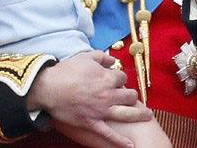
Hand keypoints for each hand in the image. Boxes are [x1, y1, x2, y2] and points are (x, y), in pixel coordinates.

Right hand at [27, 51, 151, 147]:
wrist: (49, 88)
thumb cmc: (67, 71)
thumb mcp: (86, 57)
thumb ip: (102, 57)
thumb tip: (112, 59)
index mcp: (107, 78)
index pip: (123, 77)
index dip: (121, 77)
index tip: (117, 78)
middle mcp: (108, 95)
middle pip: (130, 96)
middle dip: (133, 95)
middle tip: (132, 97)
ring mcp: (101, 111)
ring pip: (126, 114)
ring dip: (138, 115)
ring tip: (147, 116)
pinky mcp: (92, 123)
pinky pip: (109, 134)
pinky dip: (120, 141)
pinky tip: (130, 145)